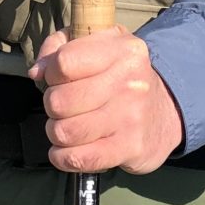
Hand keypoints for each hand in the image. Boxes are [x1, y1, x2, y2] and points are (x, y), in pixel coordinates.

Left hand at [28, 28, 184, 175]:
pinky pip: (80, 158)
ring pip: (64, 132)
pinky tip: (67, 151)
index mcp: (121, 49)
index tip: (58, 79)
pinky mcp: (130, 148)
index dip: (51, 74)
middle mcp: (129, 81)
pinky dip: (63, 157)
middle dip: (52, 106)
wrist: (167, 113)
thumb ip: (60, 47)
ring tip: (67, 127)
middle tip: (64, 107)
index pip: (63, 63)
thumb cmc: (121, 77)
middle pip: (59, 101)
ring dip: (57, 132)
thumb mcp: (99, 46)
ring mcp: (130, 116)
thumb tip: (37, 72)